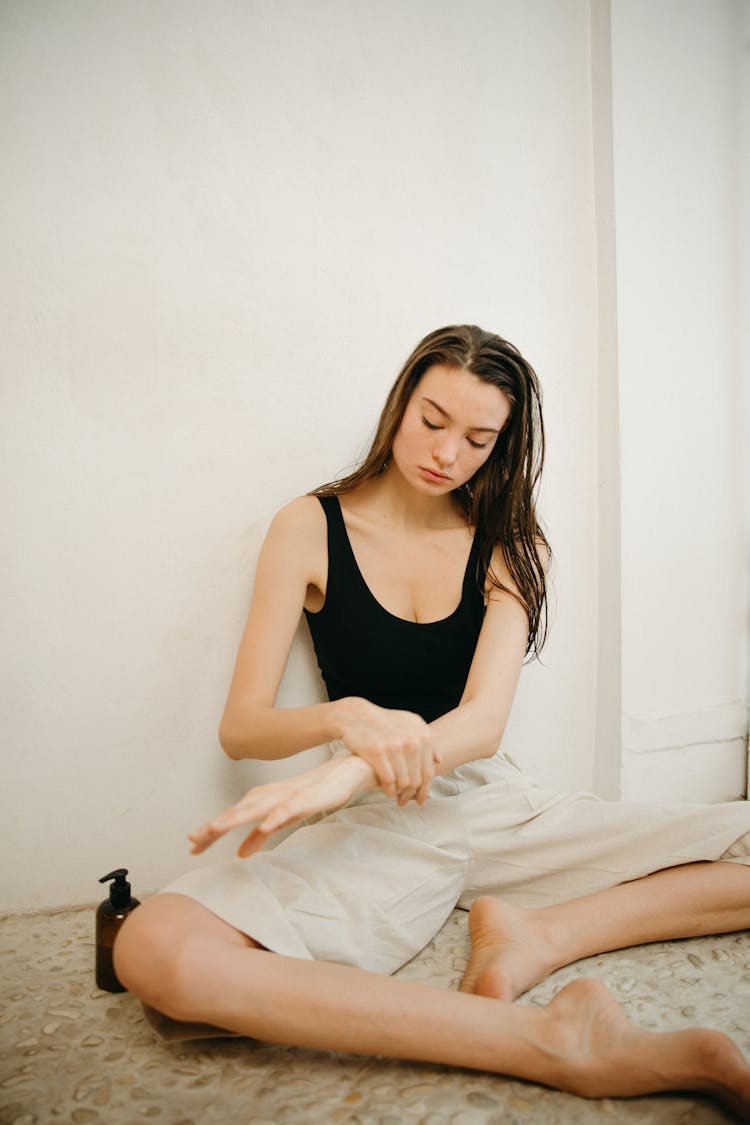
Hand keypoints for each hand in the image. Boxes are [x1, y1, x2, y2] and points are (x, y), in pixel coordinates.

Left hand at [188, 754, 374, 858]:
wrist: (346, 771)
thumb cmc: (313, 794)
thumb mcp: (283, 819)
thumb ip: (260, 836)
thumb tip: (239, 853)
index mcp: (263, 800)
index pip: (232, 816)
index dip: (211, 831)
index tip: (192, 847)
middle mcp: (270, 795)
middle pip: (238, 811)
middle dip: (215, 826)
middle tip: (193, 840)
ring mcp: (287, 795)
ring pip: (257, 808)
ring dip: (236, 817)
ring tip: (217, 829)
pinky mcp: (305, 798)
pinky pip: (287, 809)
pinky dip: (274, 817)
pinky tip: (263, 826)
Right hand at [335, 698, 438, 804]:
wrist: (357, 715)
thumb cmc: (384, 722)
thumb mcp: (409, 723)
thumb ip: (426, 739)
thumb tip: (438, 760)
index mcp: (423, 735)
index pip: (428, 772)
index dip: (425, 790)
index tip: (420, 800)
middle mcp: (411, 741)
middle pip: (417, 780)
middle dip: (411, 794)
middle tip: (404, 801)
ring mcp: (395, 746)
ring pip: (404, 782)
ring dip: (400, 794)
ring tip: (396, 797)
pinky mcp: (377, 752)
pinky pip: (388, 780)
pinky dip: (389, 790)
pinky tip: (387, 791)